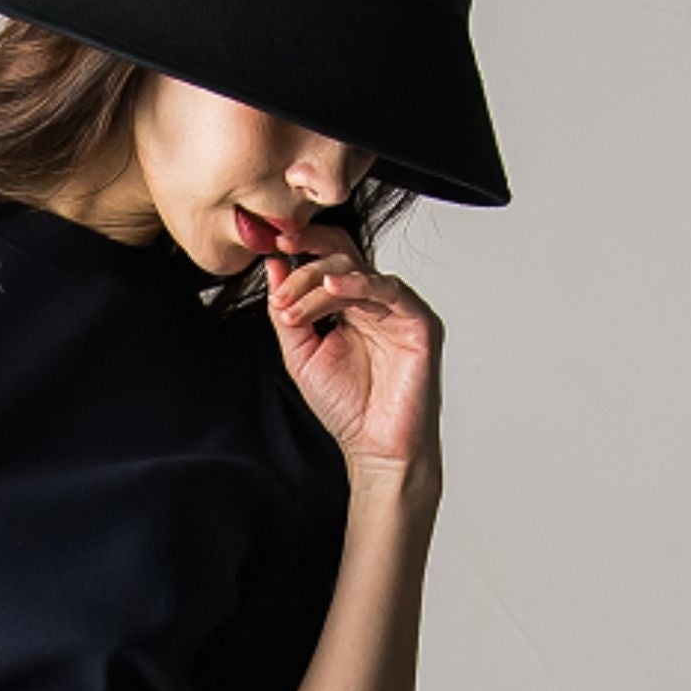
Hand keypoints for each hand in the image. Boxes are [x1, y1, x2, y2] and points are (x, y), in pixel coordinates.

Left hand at [263, 226, 443, 484]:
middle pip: (342, 256)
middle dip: (305, 264)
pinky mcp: (418, 322)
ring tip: (293, 304)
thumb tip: (274, 267)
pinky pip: (389, 290)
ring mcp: (398, 309)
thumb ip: (287, 312)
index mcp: (349, 305)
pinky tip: (334, 287)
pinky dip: (360, 283)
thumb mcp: (301, 355)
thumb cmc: (346, 406)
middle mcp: (374, 302)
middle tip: (280, 281)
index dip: (302, 248)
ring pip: (359, 270)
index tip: (272, 244)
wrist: (375, 446)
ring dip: (320, 281)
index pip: (326, 260)